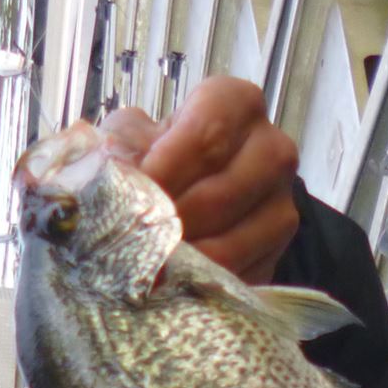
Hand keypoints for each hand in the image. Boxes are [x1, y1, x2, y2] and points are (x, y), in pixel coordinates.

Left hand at [102, 77, 300, 282]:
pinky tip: (173, 281)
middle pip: (222, 194)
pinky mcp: (277, 251)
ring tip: (148, 265)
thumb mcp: (132, 136)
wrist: (184, 192)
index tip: (135, 194)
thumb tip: (106, 180)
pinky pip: (240, 274)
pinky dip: (201, 282)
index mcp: (236, 104)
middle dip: (172, 222)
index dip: (167, 169)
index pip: (208, 135)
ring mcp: (281, 203)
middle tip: (134, 240)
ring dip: (184, 260)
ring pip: (233, 242)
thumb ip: (121, 149)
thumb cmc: (156, 155)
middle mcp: (272, 149)